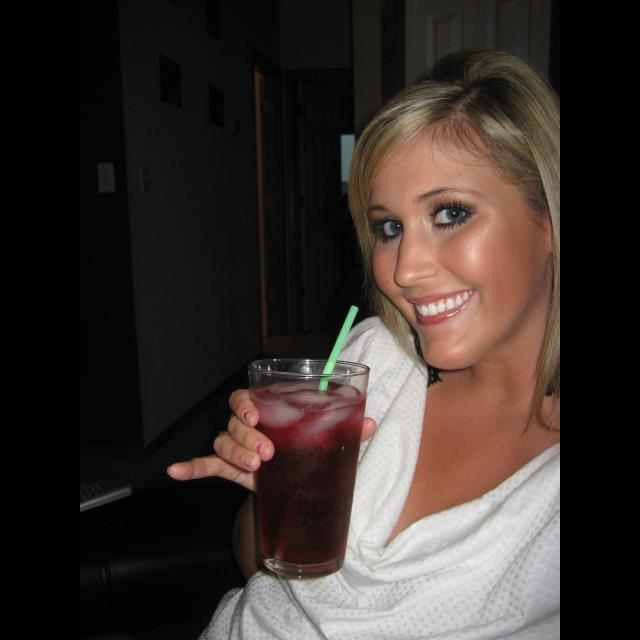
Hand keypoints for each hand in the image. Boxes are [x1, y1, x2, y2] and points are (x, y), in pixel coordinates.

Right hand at [166, 389, 376, 491]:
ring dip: (235, 454)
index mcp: (268, 410)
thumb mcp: (328, 438)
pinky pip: (208, 466)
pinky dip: (192, 468)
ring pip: (223, 443)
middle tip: (267, 452)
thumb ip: (346, 429)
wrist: (297, 478)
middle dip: (247, 437)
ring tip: (255, 468)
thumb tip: (369, 422)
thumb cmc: (310, 448)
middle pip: (234, 423)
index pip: (244, 397)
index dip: (244, 403)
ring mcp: (238, 448)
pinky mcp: (231, 469)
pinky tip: (175, 471)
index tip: (254, 413)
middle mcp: (247, 425)